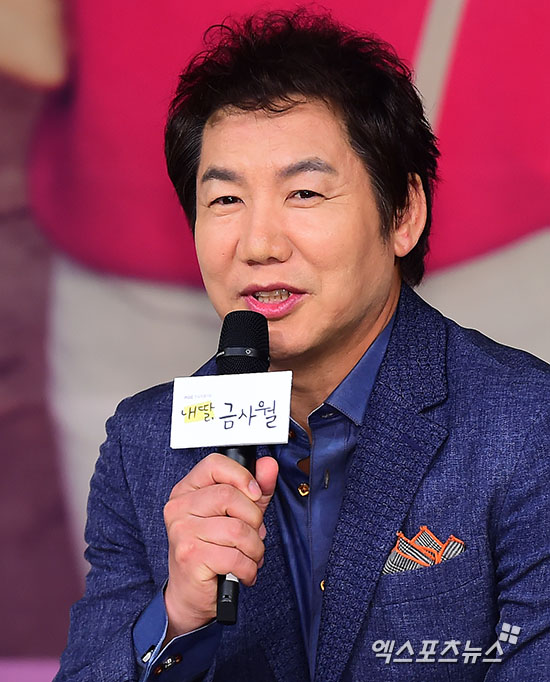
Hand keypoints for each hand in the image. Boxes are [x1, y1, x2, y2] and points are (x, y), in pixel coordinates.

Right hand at [163, 453, 277, 636]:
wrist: (190, 593)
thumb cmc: (212, 550)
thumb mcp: (236, 513)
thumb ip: (254, 488)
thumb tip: (269, 466)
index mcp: (188, 490)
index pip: (215, 464)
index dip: (242, 476)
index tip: (255, 493)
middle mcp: (180, 507)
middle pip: (229, 496)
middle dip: (254, 519)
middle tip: (254, 534)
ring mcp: (182, 532)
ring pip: (237, 529)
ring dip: (254, 548)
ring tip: (249, 555)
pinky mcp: (190, 557)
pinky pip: (235, 557)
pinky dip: (248, 568)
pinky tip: (242, 570)